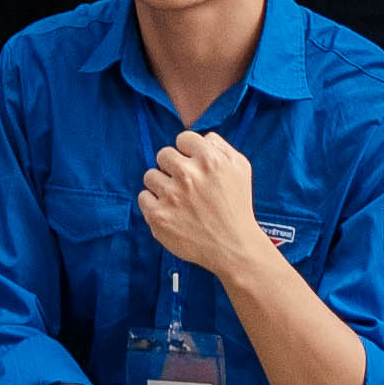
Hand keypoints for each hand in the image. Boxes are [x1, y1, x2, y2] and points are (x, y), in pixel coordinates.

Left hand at [135, 127, 272, 276]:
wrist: (233, 246)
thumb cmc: (237, 206)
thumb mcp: (240, 167)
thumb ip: (220, 145)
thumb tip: (201, 138)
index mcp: (209, 160)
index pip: (182, 139)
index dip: (188, 152)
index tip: (194, 166)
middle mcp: (188, 175)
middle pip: (163, 155)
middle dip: (173, 167)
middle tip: (186, 184)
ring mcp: (172, 196)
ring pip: (150, 175)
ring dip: (161, 185)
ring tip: (177, 199)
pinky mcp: (159, 216)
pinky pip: (143, 197)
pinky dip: (153, 203)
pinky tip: (169, 210)